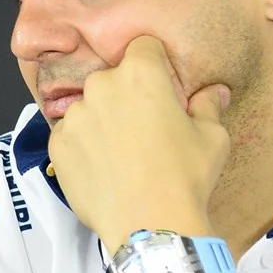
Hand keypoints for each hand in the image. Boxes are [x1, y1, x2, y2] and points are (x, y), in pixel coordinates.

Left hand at [46, 37, 229, 249]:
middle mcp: (102, 86)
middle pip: (113, 79)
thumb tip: (215, 91)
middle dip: (126, 96)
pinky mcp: (57, 145)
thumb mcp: (212, 138)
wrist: (151, 225)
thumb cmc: (186, 177)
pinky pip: (70, 135)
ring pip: (89, 108)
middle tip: (143, 129)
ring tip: (121, 154)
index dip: (154, 64)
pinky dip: (82, 146)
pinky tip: (102, 169)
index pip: (143, 47)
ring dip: (101, 121)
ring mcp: (75, 116)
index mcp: (141, 74)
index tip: (160, 87)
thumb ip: (208, 106)